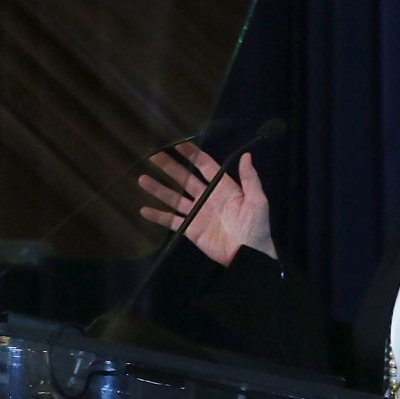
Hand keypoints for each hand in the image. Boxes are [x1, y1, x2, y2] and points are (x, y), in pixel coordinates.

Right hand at [138, 142, 275, 265]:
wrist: (249, 255)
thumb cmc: (256, 226)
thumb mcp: (257, 200)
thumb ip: (250, 178)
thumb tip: (246, 154)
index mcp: (223, 187)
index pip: (205, 166)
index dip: (192, 155)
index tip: (178, 144)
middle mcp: (207, 197)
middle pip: (185, 178)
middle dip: (169, 167)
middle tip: (154, 156)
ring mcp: (197, 213)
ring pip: (174, 197)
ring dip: (159, 188)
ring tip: (142, 179)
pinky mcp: (190, 229)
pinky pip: (171, 221)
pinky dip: (158, 216)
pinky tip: (144, 210)